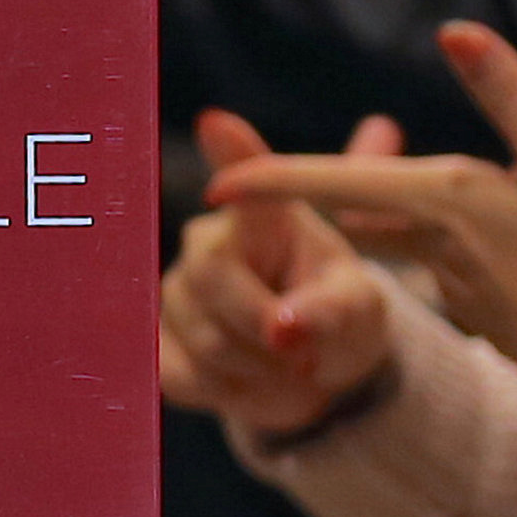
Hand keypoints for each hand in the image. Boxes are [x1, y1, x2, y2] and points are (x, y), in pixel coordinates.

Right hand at [160, 106, 403, 443]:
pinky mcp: (157, 343)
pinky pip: (186, 376)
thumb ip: (329, 311)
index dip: (233, 153)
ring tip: (288, 368)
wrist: (312, 372)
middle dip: (265, 327)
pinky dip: (231, 393)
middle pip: (215, 279)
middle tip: (306, 354)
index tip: (216, 123)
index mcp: (268, 218)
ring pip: (205, 340)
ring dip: (260, 370)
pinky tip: (251, 381)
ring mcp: (175, 292)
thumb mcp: (359, 310)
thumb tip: (283, 328)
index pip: (248, 177)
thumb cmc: (340, 318)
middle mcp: (209, 241)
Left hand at [202, 24, 516, 407]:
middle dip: (304, 193)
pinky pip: (430, 257)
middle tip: (236, 183)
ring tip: (323, 195)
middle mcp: (432, 241)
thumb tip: (454, 29)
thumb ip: (508, 93)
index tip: (212, 186)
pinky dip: (417, 237)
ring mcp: (449, 277)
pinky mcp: (473, 298)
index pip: (337, 185)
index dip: (272, 181)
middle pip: (356, 208)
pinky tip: (440, 233)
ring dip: (362, 215)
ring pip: (393, 232)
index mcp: (444, 200)